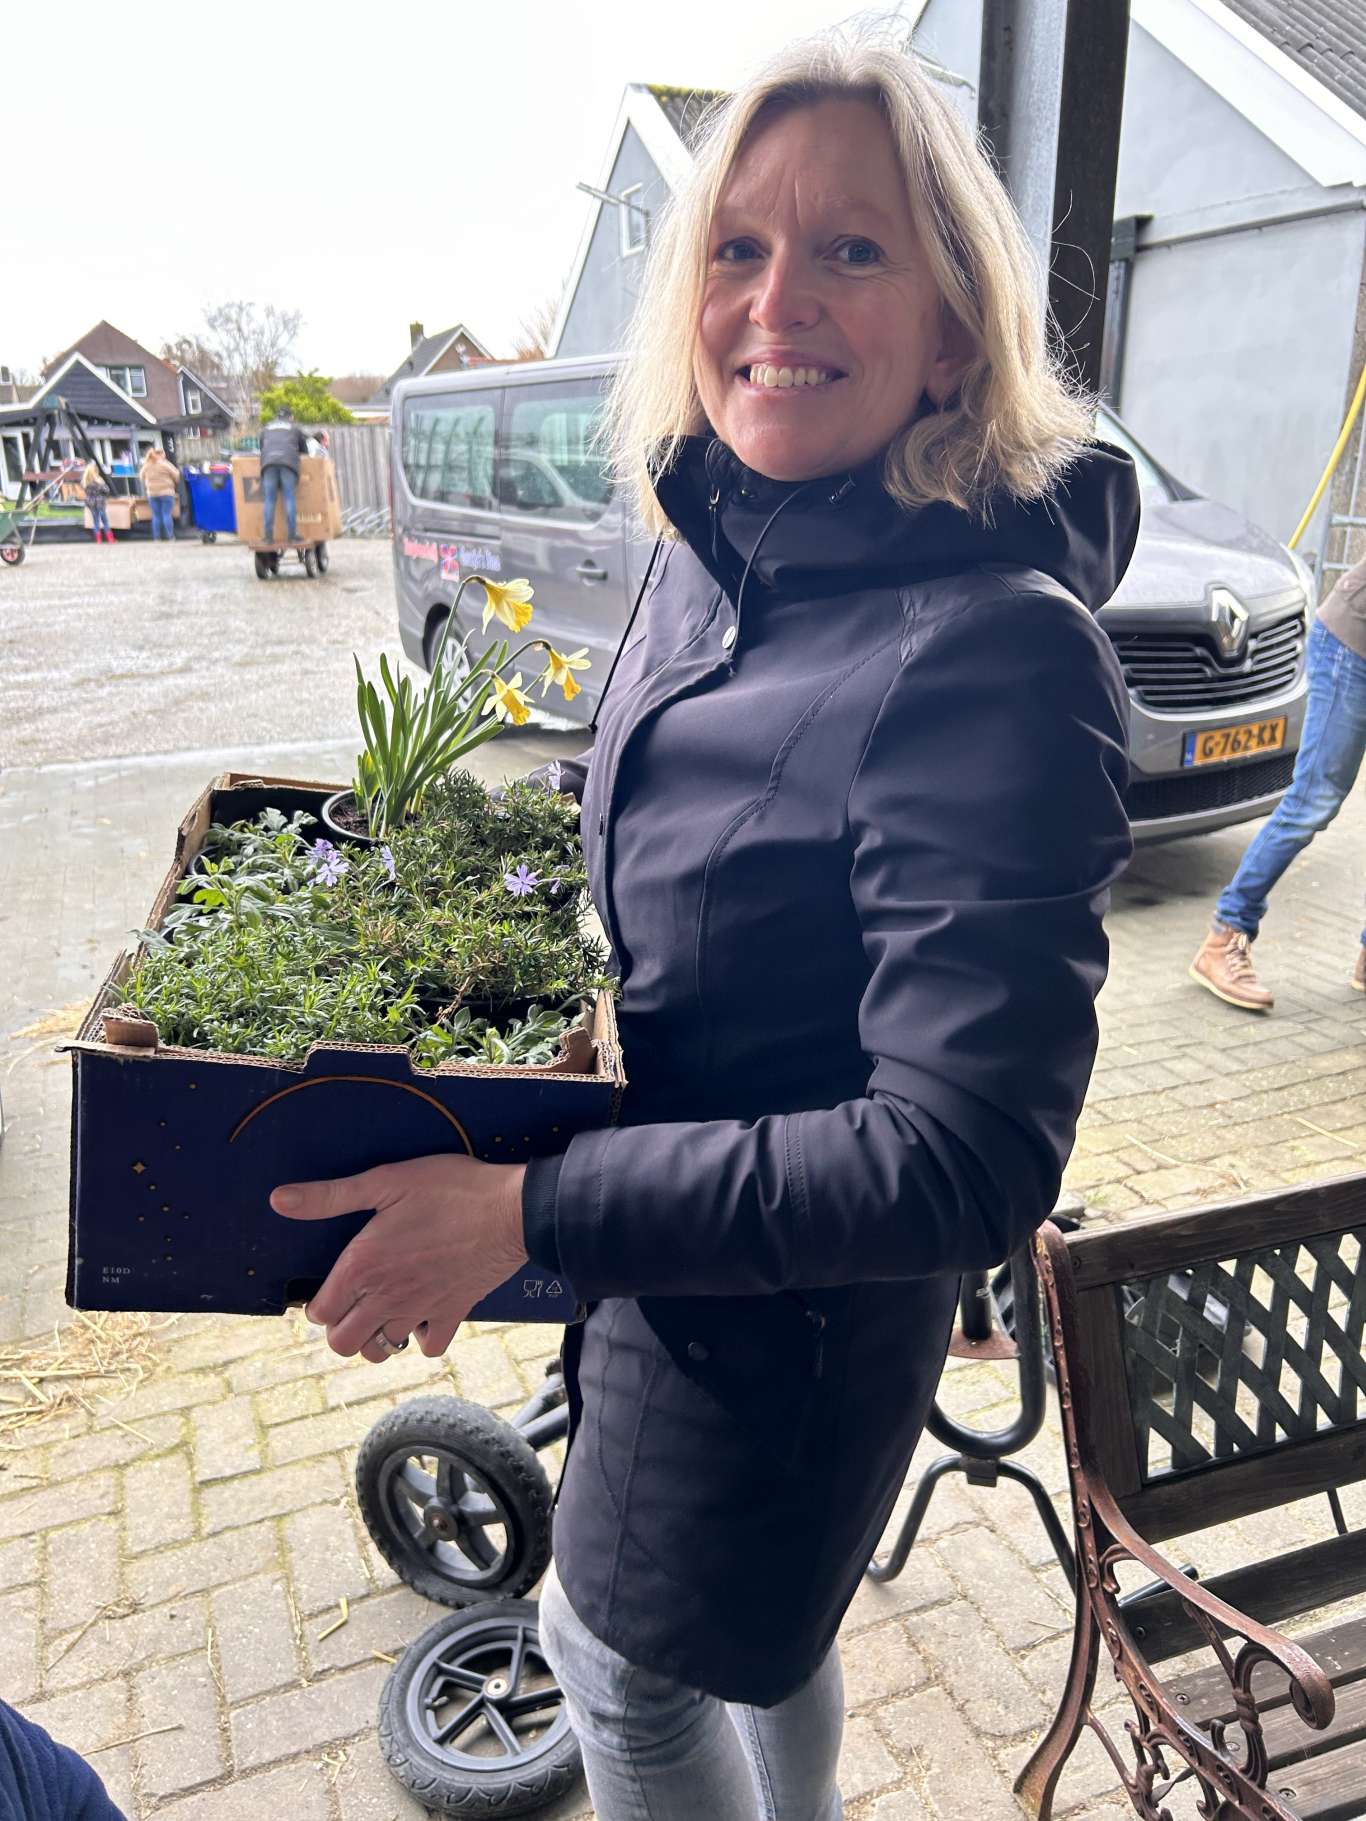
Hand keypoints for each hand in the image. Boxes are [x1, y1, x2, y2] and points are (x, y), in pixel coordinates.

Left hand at [270, 1155, 528, 1361]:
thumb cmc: (450, 1189)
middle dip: (340, 1327)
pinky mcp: (453, 1315)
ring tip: (383, 1309)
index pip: (319, 1313)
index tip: (331, 1283)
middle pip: (342, 1344)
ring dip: (376, 1336)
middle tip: (353, 1301)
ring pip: (381, 1351)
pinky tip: (422, 1313)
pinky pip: (428, 1347)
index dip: (318, 1302)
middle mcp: (387, 1297)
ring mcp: (421, 1310)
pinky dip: (422, 1337)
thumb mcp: (386, 1180)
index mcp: (363, 1266)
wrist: (511, 1210)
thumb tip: (280, 1199)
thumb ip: (330, 1196)